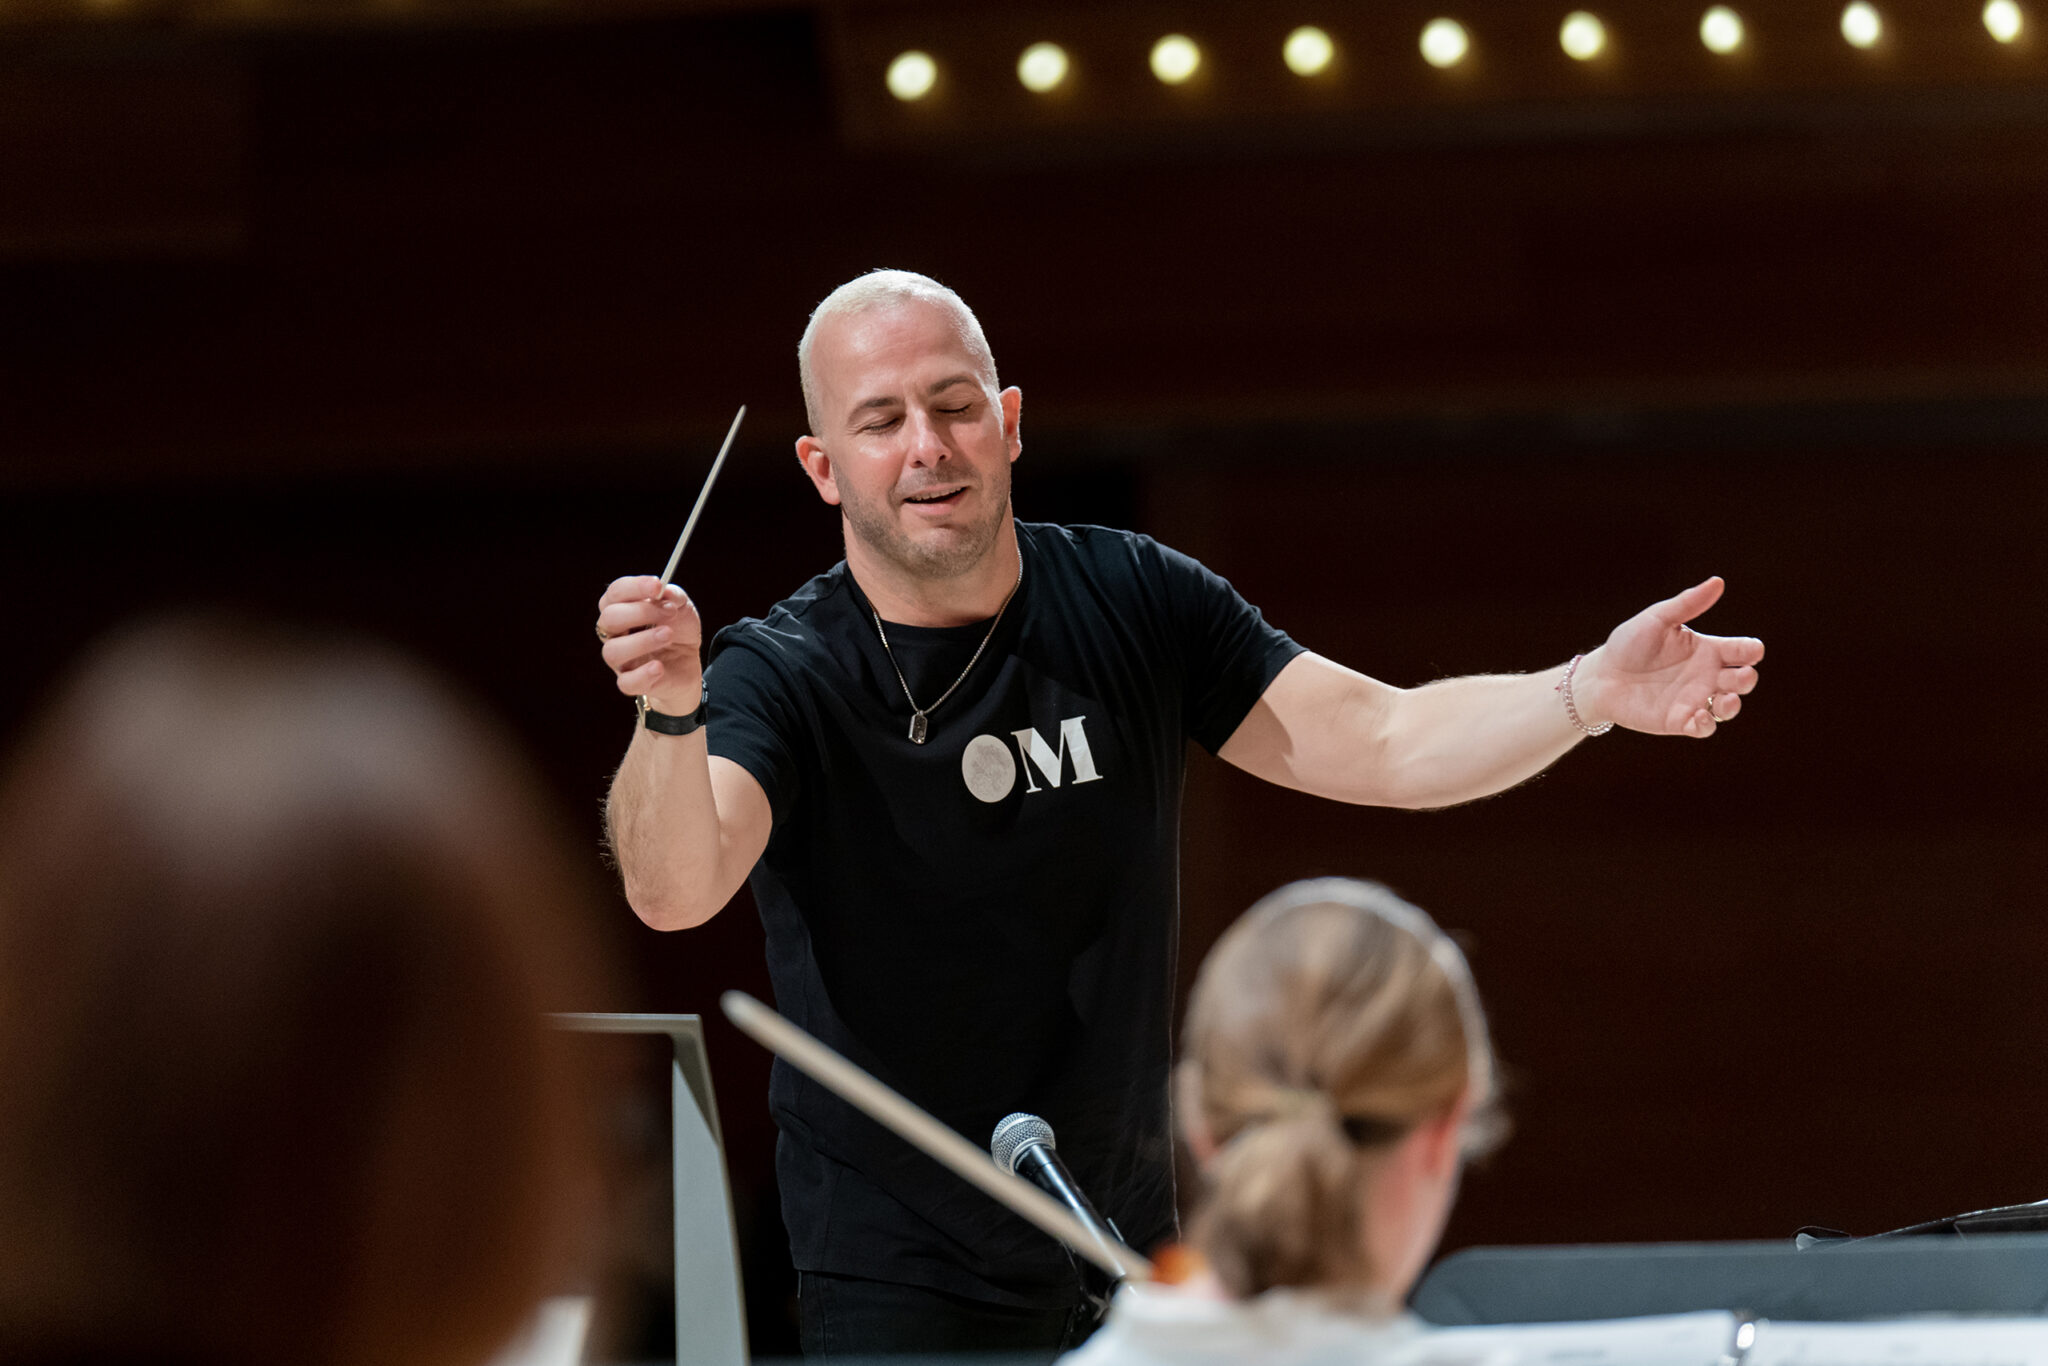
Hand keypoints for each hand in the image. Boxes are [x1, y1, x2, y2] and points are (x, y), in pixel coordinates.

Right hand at [595, 576, 702, 714]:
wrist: (688, 663)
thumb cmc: (678, 630)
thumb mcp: (683, 608)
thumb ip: (674, 596)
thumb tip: (665, 592)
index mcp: (622, 608)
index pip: (615, 593)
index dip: (634, 587)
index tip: (657, 585)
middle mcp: (615, 633)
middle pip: (609, 619)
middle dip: (640, 612)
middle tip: (669, 612)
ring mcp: (620, 659)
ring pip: (613, 650)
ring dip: (642, 641)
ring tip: (668, 635)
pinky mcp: (631, 682)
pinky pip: (626, 682)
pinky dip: (643, 674)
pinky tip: (659, 666)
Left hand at [1576, 577, 1762, 737]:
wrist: (1600, 676)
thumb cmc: (1628, 644)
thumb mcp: (1657, 619)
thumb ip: (1687, 604)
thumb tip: (1718, 582)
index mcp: (1707, 649)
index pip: (1741, 651)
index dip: (1751, 650)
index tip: (1751, 651)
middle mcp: (1706, 675)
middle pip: (1741, 680)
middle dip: (1747, 679)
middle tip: (1740, 675)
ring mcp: (1695, 699)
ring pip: (1728, 707)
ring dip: (1733, 705)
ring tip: (1727, 700)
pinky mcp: (1679, 720)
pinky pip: (1703, 728)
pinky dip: (1706, 724)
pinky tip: (1698, 716)